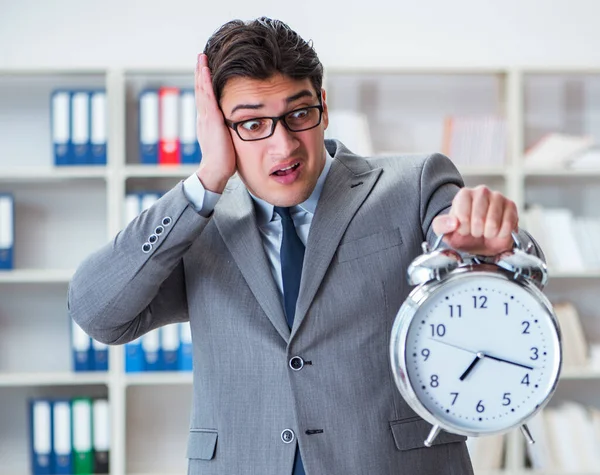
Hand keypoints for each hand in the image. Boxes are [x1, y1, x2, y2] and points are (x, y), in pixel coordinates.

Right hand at [195, 53, 236, 192]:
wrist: (216, 172)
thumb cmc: (224, 160)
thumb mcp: (227, 140)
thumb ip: (229, 130)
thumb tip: (240, 125)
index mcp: (208, 122)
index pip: (206, 98)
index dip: (205, 83)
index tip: (206, 69)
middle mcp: (204, 117)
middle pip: (201, 89)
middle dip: (201, 72)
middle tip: (201, 56)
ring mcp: (206, 118)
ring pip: (202, 90)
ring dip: (202, 72)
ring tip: (201, 57)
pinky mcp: (211, 120)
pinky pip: (207, 97)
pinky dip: (205, 82)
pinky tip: (206, 70)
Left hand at [431, 185, 517, 255]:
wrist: (481, 240)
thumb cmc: (463, 234)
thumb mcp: (446, 232)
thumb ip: (441, 226)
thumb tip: (453, 223)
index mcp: (464, 195)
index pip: (462, 216)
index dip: (463, 229)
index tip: (463, 229)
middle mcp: (481, 191)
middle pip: (478, 219)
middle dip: (476, 232)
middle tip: (476, 231)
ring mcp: (498, 197)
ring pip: (493, 223)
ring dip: (489, 233)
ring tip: (486, 231)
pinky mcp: (511, 206)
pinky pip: (507, 225)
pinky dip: (501, 234)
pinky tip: (498, 231)